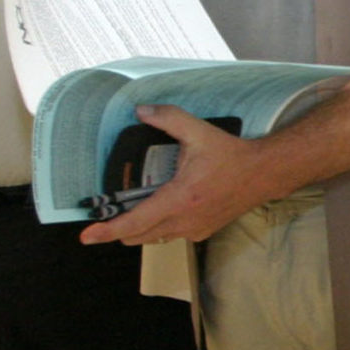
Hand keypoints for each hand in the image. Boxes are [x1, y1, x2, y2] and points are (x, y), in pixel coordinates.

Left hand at [80, 105, 279, 246]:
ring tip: (133, 211)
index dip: (107, 230)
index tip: (87, 236)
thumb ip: (168, 118)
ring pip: (153, 239)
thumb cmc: (231, 155)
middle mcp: (184, 221)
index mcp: (179, 199)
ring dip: (139, 229)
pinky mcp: (202, 233)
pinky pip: (170, 236)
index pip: (135, 222)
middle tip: (109, 214)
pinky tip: (162, 210)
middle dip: (119, 230)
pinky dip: (159, 228)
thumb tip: (140, 110)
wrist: (262, 174)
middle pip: (138, 237)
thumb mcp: (199, 132)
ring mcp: (194, 230)